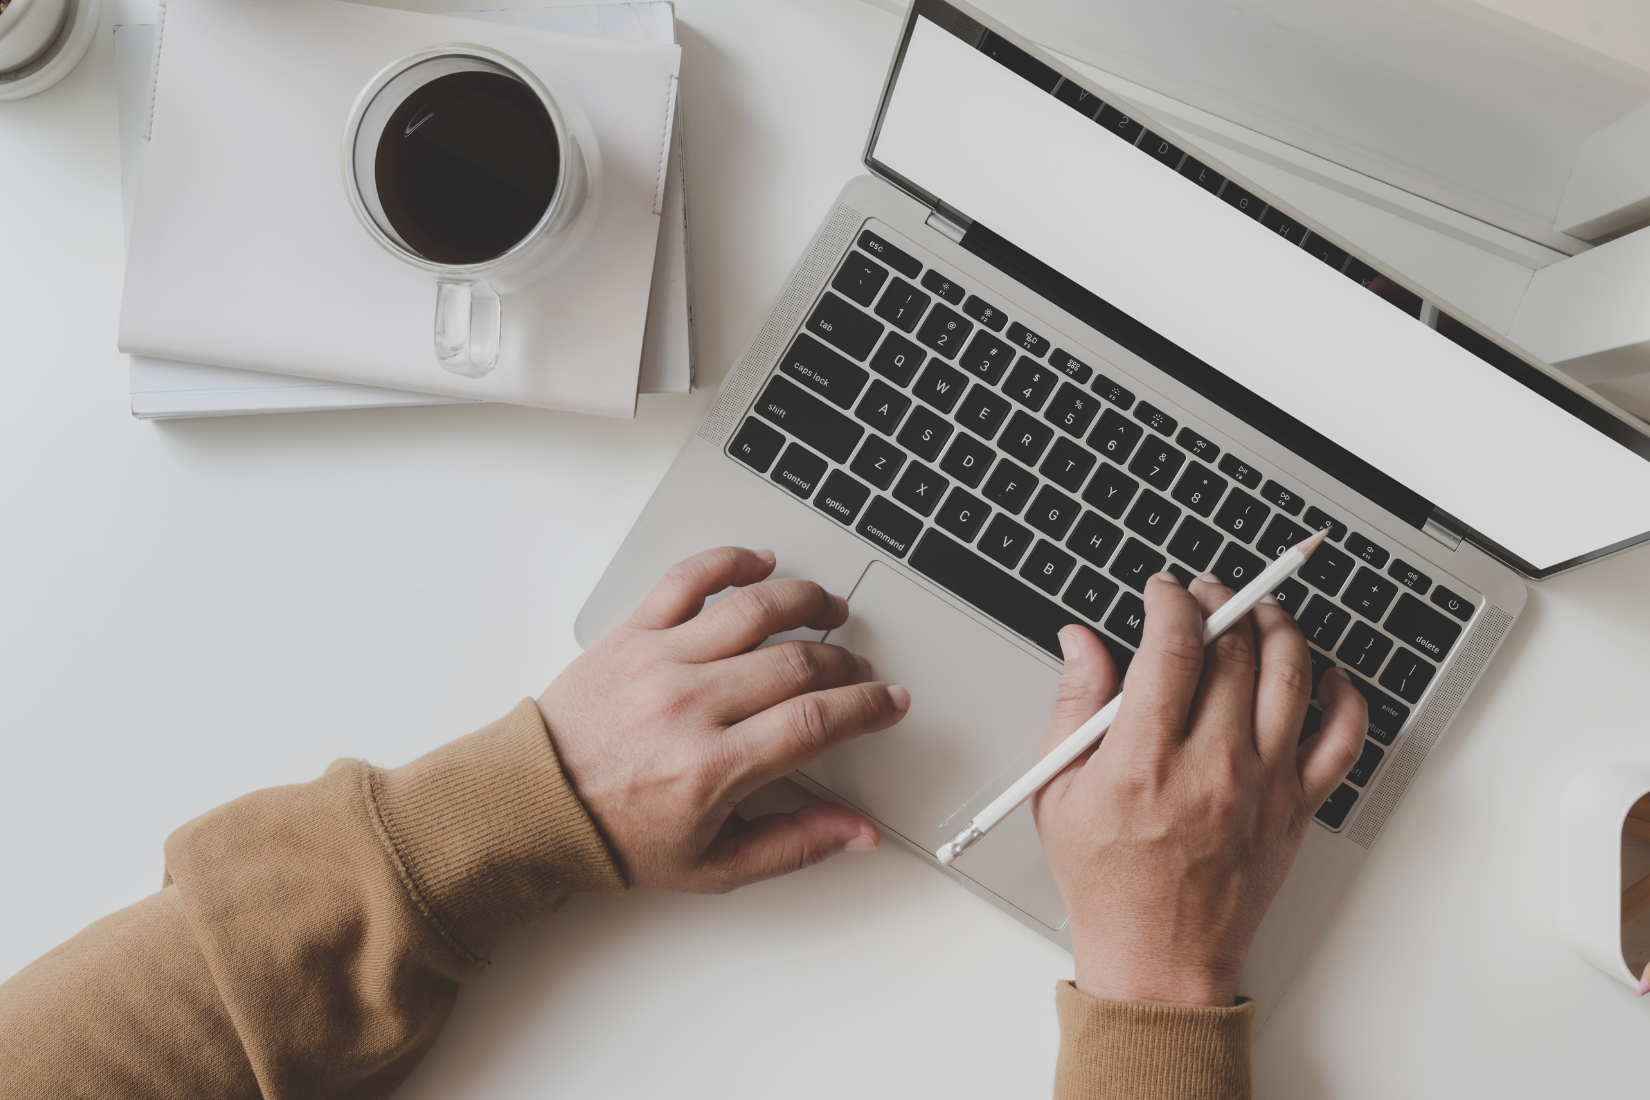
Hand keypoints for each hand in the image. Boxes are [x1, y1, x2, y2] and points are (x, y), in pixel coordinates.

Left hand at [537, 547, 908, 891]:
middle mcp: (689, 706)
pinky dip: (731, 561)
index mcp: (712, 768)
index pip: (815, 721)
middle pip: (796, 662)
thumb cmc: (617, 835)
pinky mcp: (632, 632)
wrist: (535, 805)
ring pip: (754, 608)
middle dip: (844, 664)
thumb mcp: (713, 866)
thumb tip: (857, 832)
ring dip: (806, 600)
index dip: (867, 707)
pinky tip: (760, 564)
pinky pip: (688, 578)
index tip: (889, 702)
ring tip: (829, 609)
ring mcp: (659, 661)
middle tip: (857, 673)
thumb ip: (794, 846)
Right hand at [1032, 572, 1366, 1006]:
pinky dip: (1342, 696)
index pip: (1175, 645)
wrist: (1159, 961)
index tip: (1163, 591)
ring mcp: (1263, 786)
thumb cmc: (1108, 883)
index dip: (1171, 601)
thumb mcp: (1059, 793)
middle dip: (1220, 601)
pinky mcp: (1296, 809)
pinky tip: (1322, 675)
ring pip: (1290, 675)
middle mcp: (1212, 766)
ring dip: (1277, 626)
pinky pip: (1342, 739)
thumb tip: (1081, 642)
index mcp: (1145, 760)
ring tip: (1258, 611)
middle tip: (1205, 594)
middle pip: (1235, 649)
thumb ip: (1073, 706)